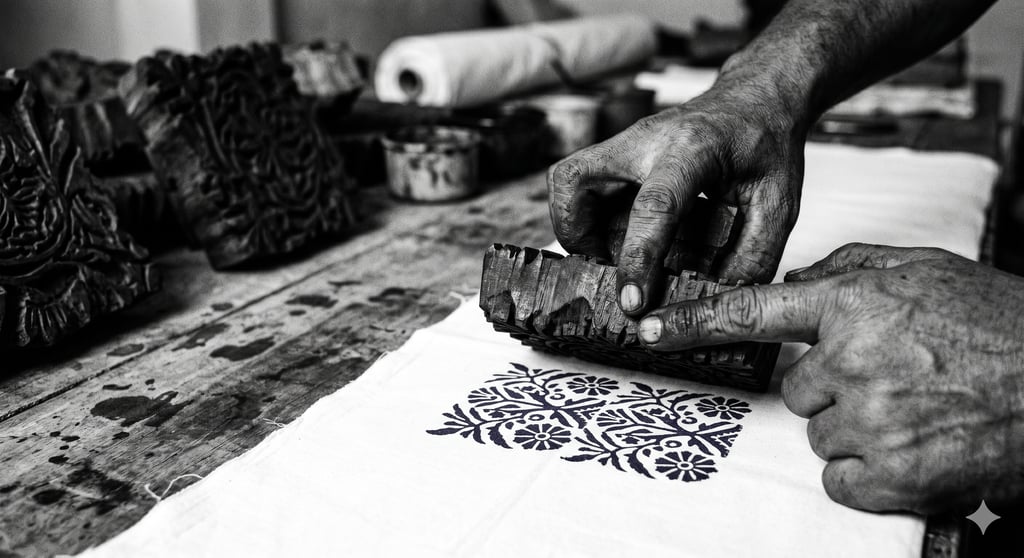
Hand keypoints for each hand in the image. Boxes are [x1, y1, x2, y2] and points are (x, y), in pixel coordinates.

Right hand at [547, 82, 805, 316]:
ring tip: (609, 254)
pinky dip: (586, 217)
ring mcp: (624, 142)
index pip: (654, 205)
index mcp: (692, 150)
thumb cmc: (766, 145)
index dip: (638, 258)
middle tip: (605, 266)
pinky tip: (616, 235)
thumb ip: (751, 256)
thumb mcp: (778, 203)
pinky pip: (579, 185)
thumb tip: (717, 304)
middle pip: (574, 180)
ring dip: (575, 227)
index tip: (632, 302)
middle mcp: (645, 140)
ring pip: (566, 182)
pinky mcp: (616, 152)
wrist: (756, 97)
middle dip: (575, 235)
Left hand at [636, 243, 1023, 512]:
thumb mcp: (927, 271)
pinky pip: (839, 480)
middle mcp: (853, 356)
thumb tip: (794, 284)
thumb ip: (852, 268)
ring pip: (817, 432)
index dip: (691, 321)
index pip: (751, 311)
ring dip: (855, 429)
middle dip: (830, 386)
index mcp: (857, 301)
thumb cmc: (1001, 328)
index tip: (647, 327)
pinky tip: (915, 446)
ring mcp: (870, 418)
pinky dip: (869, 473)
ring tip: (915, 411)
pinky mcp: (890, 474)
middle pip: (793, 387)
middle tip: (892, 380)